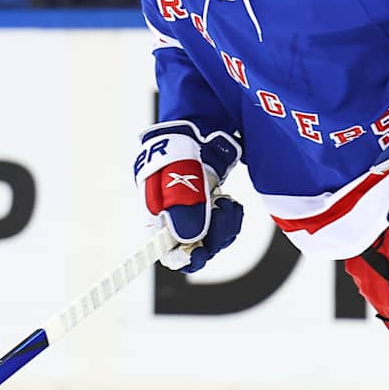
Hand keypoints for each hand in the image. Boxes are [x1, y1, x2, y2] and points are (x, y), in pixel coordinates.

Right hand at [133, 120, 242, 271]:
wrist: (192, 132)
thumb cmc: (178, 154)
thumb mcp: (179, 180)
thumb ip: (184, 209)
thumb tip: (190, 241)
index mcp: (158, 220)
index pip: (171, 255)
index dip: (187, 257)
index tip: (202, 249)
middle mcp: (174, 223)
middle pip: (198, 249)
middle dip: (215, 235)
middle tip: (223, 209)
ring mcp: (193, 216)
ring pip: (213, 239)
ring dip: (225, 224)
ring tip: (225, 201)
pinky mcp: (208, 209)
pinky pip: (223, 226)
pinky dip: (229, 217)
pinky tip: (228, 200)